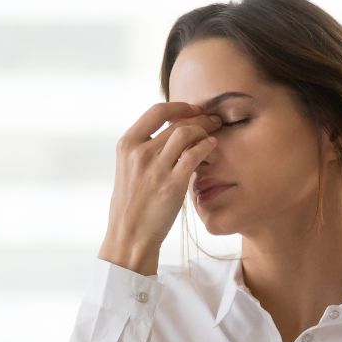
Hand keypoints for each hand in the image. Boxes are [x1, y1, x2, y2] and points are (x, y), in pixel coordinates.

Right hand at [99, 102, 223, 272]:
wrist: (129, 234)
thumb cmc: (131, 204)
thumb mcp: (128, 169)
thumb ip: (143, 149)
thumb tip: (166, 133)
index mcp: (127, 145)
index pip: (156, 112)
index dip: (179, 107)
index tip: (193, 109)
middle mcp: (139, 153)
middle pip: (176, 123)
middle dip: (200, 118)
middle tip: (213, 120)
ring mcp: (155, 168)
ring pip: (186, 135)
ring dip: (205, 130)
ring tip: (215, 133)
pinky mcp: (171, 185)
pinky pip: (194, 155)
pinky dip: (206, 147)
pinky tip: (212, 147)